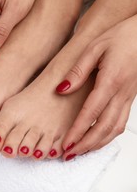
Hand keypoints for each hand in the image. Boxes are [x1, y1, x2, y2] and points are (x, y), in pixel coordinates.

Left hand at [56, 15, 136, 159]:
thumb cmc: (121, 37)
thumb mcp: (94, 47)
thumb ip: (77, 71)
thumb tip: (61, 90)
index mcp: (110, 81)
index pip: (92, 113)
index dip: (78, 131)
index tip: (66, 144)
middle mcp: (122, 93)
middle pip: (104, 127)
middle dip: (86, 144)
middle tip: (68, 154)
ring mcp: (128, 97)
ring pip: (115, 128)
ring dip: (97, 144)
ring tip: (79, 152)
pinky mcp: (130, 98)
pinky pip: (121, 123)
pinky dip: (108, 136)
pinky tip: (96, 140)